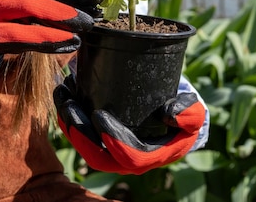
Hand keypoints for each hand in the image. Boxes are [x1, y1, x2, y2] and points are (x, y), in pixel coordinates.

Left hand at [54, 76, 205, 174]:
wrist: (176, 117)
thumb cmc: (184, 116)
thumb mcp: (194, 114)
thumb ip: (189, 114)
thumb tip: (169, 113)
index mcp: (148, 158)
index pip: (127, 156)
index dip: (112, 139)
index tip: (99, 114)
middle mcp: (126, 161)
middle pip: (97, 156)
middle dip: (79, 133)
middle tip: (69, 105)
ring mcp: (111, 153)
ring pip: (84, 146)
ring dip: (69, 123)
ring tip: (62, 95)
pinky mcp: (100, 142)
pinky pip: (80, 136)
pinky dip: (69, 117)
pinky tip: (63, 94)